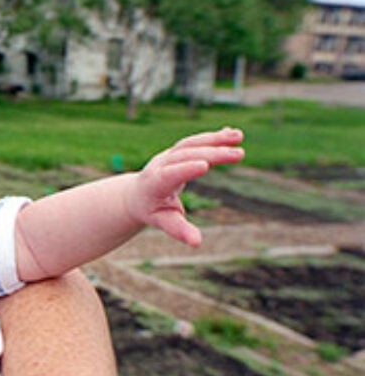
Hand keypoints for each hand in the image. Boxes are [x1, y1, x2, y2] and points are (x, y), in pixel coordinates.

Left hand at [129, 127, 244, 246]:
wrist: (137, 194)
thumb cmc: (152, 211)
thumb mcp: (163, 222)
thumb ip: (178, 230)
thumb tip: (197, 243)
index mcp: (154, 184)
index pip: (169, 174)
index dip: (185, 169)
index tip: (204, 165)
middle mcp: (160, 165)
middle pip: (185, 156)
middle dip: (212, 153)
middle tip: (239, 154)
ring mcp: (168, 155)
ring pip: (191, 143)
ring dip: (214, 139)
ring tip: (238, 136)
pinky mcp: (177, 151)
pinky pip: (195, 141)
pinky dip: (214, 137)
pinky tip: (234, 133)